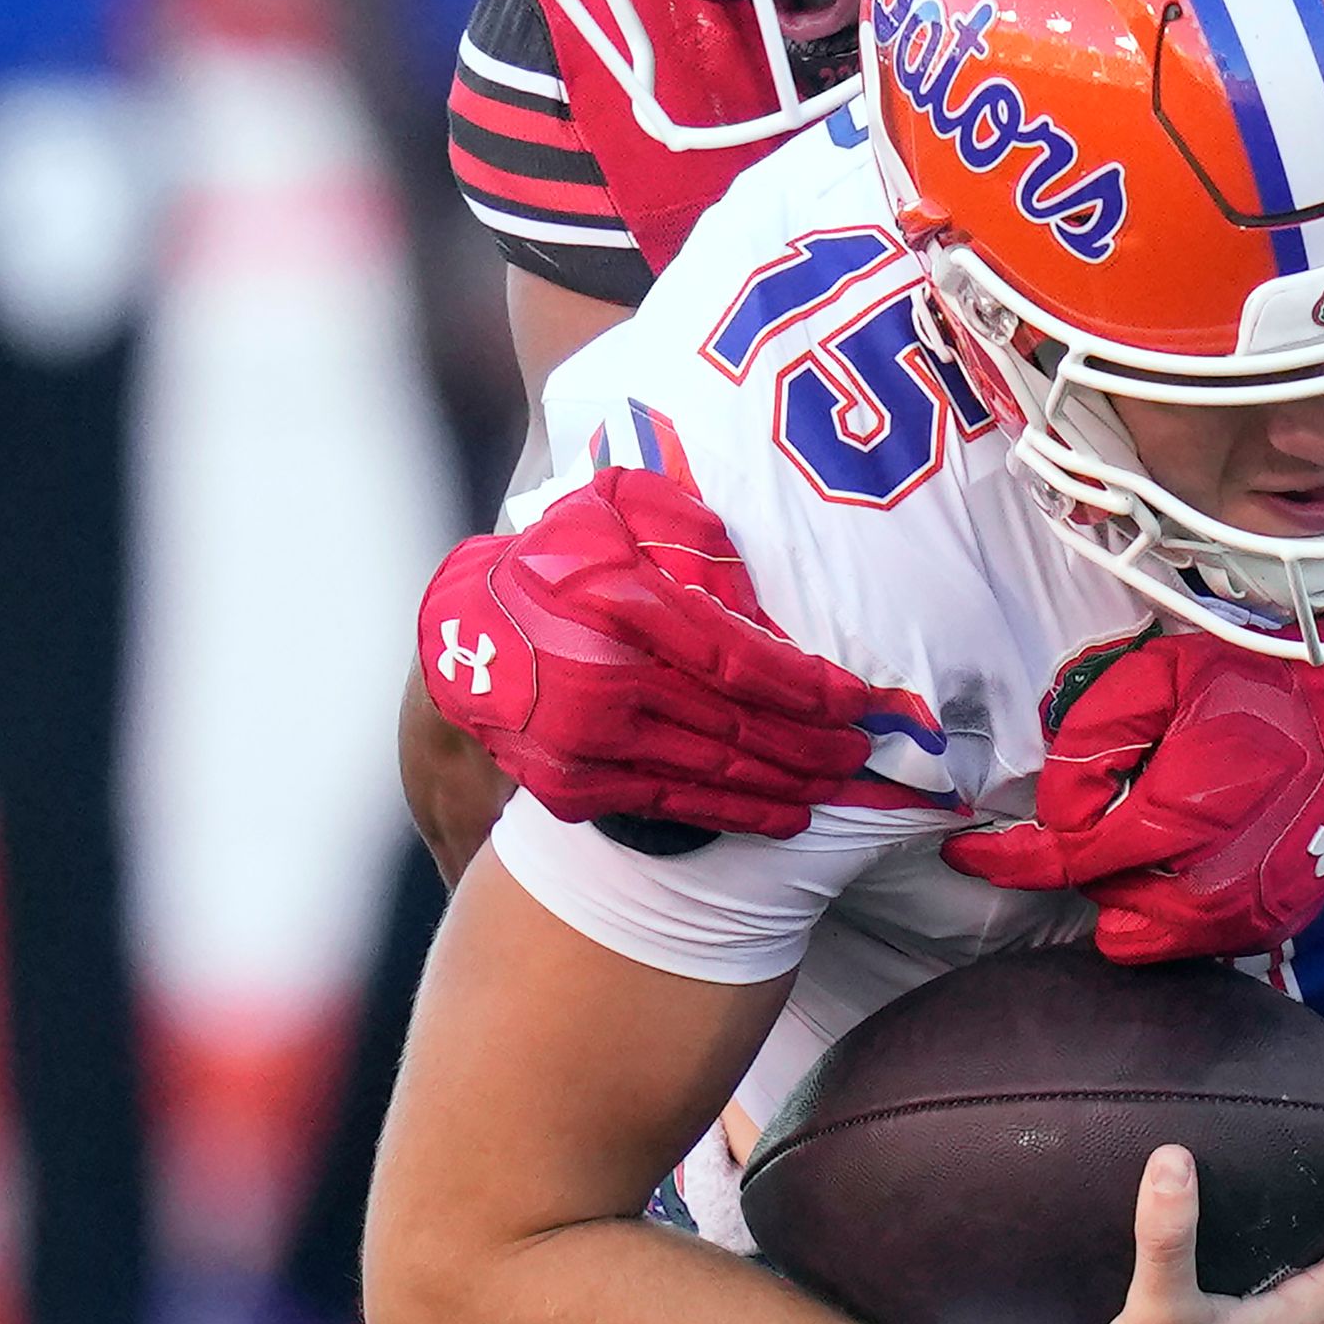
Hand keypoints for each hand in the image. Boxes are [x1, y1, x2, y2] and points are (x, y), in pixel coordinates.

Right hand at [416, 467, 881, 838]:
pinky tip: (783, 814)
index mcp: (619, 604)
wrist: (461, 634)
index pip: (737, 658)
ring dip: (787, 784)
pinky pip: (671, 804)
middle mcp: (602, 679)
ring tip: (837, 784)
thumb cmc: (558, 559)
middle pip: (736, 723)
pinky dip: (735, 813)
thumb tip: (757, 593)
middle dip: (813, 742)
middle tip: (863, 750)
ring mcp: (584, 741)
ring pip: (712, 773)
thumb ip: (692, 532)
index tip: (857, 699)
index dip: (806, 685)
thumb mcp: (619, 509)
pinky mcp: (571, 785)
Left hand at [943, 630, 1323, 961]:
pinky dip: (1171, 904)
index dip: (1005, 861)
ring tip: (1159, 829)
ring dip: (1126, 887)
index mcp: (1178, 819)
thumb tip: (1060, 802)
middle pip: (1098, 896)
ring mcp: (1243, 917)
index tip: (964, 855)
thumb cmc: (1270, 689)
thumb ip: (1093, 734)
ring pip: (1136, 931)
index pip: (1066, 860)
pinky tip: (1198, 852)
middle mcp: (1208, 887)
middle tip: (1127, 795)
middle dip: (1091, 852)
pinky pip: (1186, 938)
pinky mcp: (1269, 928)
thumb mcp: (1163, 676)